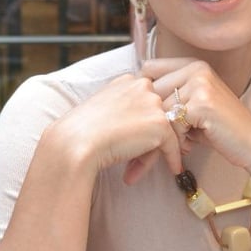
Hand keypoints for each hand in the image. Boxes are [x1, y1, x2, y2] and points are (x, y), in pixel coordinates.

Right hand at [44, 73, 182, 183]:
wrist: (76, 141)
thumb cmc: (80, 130)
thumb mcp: (101, 108)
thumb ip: (120, 108)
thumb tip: (133, 125)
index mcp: (126, 80)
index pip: (144, 100)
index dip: (141, 122)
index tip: (136, 138)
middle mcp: (142, 86)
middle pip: (155, 115)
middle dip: (146, 138)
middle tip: (134, 159)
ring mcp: (153, 103)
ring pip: (162, 131)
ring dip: (151, 151)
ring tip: (136, 169)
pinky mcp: (160, 124)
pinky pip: (173, 144)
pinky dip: (173, 158)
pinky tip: (174, 169)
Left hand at [141, 58, 250, 170]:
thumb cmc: (219, 128)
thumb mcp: (193, 104)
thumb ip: (170, 94)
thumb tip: (134, 94)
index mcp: (193, 63)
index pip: (149, 68)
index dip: (144, 93)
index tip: (145, 115)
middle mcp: (197, 68)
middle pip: (151, 91)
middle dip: (151, 118)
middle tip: (161, 139)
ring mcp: (200, 83)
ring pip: (159, 109)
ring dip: (165, 132)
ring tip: (180, 144)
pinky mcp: (202, 102)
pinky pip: (172, 123)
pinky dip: (177, 140)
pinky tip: (190, 146)